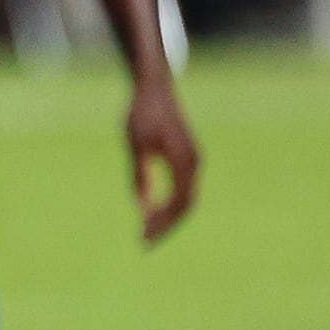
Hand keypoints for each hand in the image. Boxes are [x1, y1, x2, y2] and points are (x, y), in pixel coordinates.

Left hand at [127, 77, 198, 243]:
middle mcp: (195, 162)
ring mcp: (194, 160)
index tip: (143, 236)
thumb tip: (141, 206)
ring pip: (186, 198)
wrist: (154, 89)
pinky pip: (184, 188)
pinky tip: (151, 211)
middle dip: (165, 225)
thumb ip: (139, 175)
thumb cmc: (141, 114)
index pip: (178, 202)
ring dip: (167, 216)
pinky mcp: (188, 157)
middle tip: (142, 241)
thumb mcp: (135, 146)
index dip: (162, 223)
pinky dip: (169, 203)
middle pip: (186, 205)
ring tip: (144, 230)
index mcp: (184, 160)